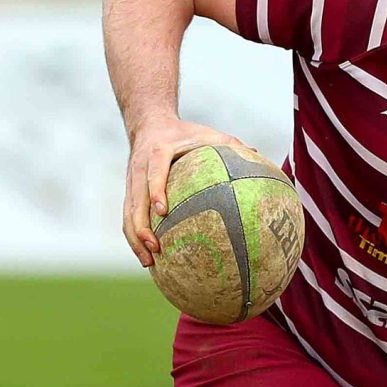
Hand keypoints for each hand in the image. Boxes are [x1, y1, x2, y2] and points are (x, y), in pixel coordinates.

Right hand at [121, 117, 245, 264]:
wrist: (149, 124)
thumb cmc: (183, 132)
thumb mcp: (205, 133)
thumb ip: (228, 143)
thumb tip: (258, 154)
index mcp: (157, 152)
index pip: (153, 172)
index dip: (156, 191)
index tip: (163, 211)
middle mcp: (140, 169)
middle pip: (135, 201)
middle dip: (141, 227)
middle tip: (156, 248)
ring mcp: (131, 183)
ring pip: (128, 214)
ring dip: (135, 239)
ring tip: (149, 262)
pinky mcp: (129, 193)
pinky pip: (128, 218)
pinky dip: (134, 238)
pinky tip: (148, 257)